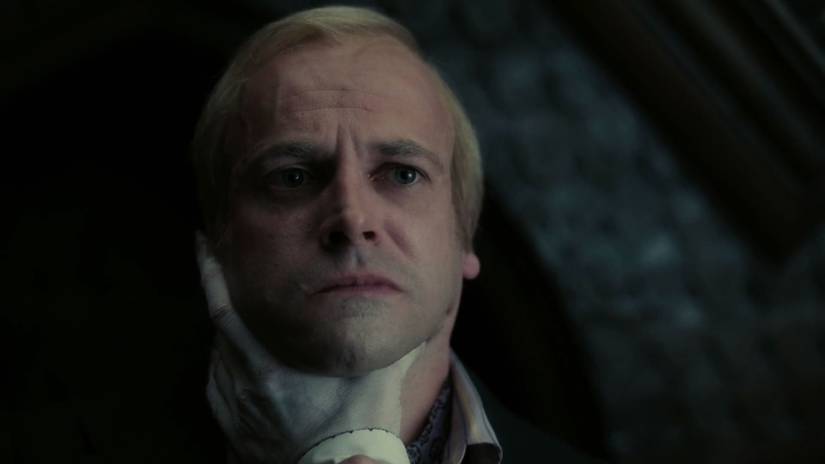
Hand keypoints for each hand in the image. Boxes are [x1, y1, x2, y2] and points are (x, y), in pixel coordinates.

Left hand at [195, 233, 415, 463]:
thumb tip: (418, 315)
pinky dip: (226, 364)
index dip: (211, 273)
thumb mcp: (379, 378)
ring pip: (219, 356)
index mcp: (267, 366)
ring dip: (227, 332)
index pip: (226, 309)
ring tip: (241, 311)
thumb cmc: (355, 428)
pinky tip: (239, 358)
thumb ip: (395, 343)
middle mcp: (243, 384)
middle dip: (219, 292)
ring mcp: (235, 407)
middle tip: (222, 266)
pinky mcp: (234, 427)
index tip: (204, 245)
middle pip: (219, 327)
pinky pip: (220, 385)